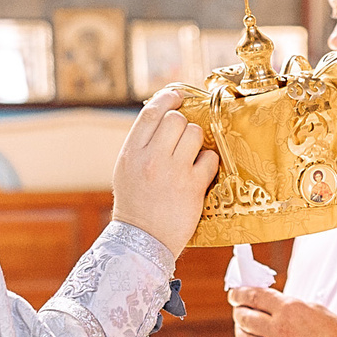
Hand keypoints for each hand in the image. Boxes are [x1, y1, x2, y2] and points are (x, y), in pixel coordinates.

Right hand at [112, 86, 218, 255]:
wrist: (142, 240)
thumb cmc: (136, 204)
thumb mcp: (127, 169)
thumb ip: (142, 144)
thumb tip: (162, 114)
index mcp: (131, 153)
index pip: (151, 113)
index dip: (167, 99)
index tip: (177, 96)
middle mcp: (151, 159)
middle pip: (176, 120)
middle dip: (182, 125)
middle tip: (182, 140)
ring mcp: (173, 171)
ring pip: (195, 133)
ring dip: (197, 142)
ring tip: (191, 156)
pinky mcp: (193, 186)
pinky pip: (209, 158)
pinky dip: (207, 163)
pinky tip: (200, 172)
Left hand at [229, 288, 336, 336]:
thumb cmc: (335, 333)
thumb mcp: (312, 308)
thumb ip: (287, 305)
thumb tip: (266, 303)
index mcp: (289, 309)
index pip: (254, 297)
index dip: (239, 294)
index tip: (234, 294)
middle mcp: (280, 329)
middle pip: (245, 318)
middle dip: (238, 311)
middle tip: (238, 309)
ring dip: (239, 331)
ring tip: (241, 327)